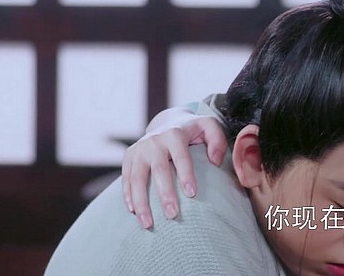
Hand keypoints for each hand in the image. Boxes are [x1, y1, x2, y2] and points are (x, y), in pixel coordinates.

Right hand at [121, 108, 227, 228]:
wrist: (167, 121)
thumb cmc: (193, 130)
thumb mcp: (209, 127)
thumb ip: (217, 141)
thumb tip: (216, 161)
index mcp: (174, 134)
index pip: (181, 156)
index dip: (186, 175)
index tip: (192, 194)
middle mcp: (154, 140)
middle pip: (158, 170)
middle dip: (164, 193)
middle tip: (172, 214)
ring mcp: (139, 149)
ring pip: (137, 177)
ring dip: (141, 202)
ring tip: (148, 223)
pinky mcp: (129, 156)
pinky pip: (126, 178)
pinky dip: (128, 195)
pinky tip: (133, 212)